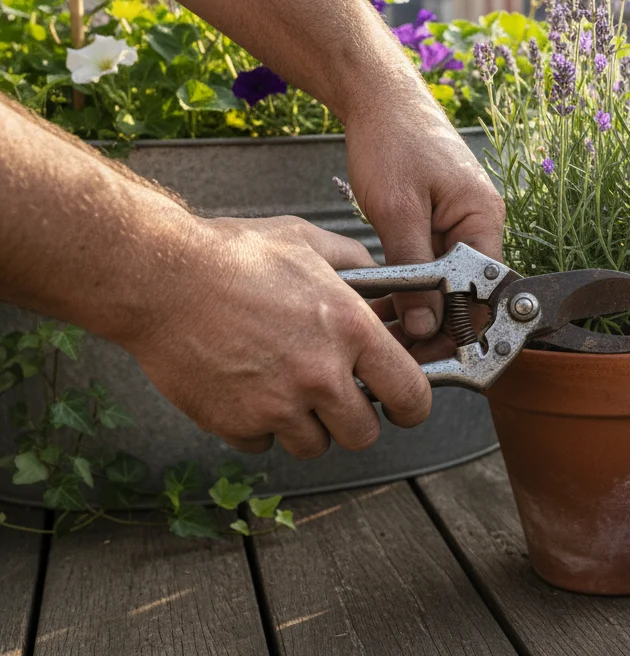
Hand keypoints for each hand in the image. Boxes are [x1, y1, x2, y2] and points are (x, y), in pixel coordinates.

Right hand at [122, 216, 431, 457]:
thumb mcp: (309, 242)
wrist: (158, 278)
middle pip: (364, 434)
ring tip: (285, 386)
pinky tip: (247, 390)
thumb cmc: (231, 255)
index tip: (403, 403)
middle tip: (336, 396)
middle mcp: (320, 375)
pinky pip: (263, 445)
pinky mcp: (235, 424)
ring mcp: (276, 405)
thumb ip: (356, 265)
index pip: (411, 395)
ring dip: (306, 424)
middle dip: (355, 418)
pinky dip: (258, 427)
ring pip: (314, 445)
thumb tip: (382, 283)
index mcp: (350, 331)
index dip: (412, 404)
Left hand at [343, 98, 504, 341]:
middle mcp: (481, 222)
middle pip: (470, 288)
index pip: (487, 288)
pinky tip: (392, 301)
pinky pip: (435, 262)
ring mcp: (460, 220)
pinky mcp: (439, 219)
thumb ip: (414, 273)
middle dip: (442, 322)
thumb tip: (427, 328)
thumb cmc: (391, 139)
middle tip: (407, 352)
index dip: (464, 326)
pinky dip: (416, 282)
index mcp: (484, 218)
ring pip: (450, 279)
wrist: (377, 96)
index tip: (436, 355)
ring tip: (395, 333)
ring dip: (426, 304)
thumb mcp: (396, 211)